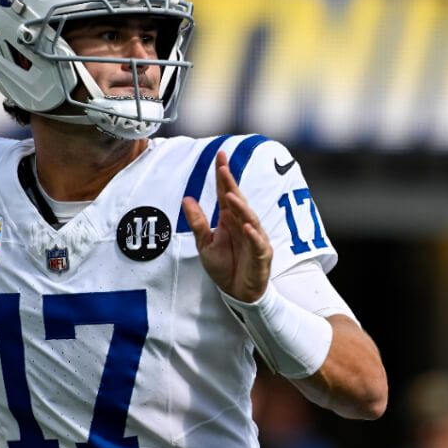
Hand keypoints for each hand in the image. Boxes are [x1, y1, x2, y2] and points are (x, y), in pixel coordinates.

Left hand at [181, 150, 272, 302]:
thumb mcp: (204, 243)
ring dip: (241, 207)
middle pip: (237, 200)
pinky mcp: (261, 255)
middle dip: (231, 183)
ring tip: (230, 194)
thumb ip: (197, 222)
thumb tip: (186, 198)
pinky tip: (247, 227)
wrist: (237, 292)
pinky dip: (254, 235)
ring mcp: (254, 238)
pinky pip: (258, 243)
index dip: (223, 175)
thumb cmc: (223, 266)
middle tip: (223, 166)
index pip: (225, 192)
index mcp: (229, 219)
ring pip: (249, 218)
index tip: (220, 155)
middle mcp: (243, 224)